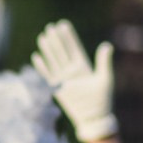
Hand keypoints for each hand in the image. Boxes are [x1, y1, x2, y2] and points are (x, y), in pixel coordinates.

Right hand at [30, 20, 118, 142]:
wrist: (93, 117)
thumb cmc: (102, 99)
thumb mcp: (105, 78)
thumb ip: (103, 62)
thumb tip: (106, 45)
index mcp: (83, 66)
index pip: (74, 47)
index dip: (68, 36)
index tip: (63, 24)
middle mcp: (72, 71)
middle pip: (62, 51)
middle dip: (56, 39)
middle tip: (50, 27)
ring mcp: (64, 79)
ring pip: (54, 60)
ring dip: (48, 49)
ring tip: (43, 36)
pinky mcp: (57, 88)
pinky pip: (47, 75)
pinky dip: (42, 67)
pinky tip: (36, 56)